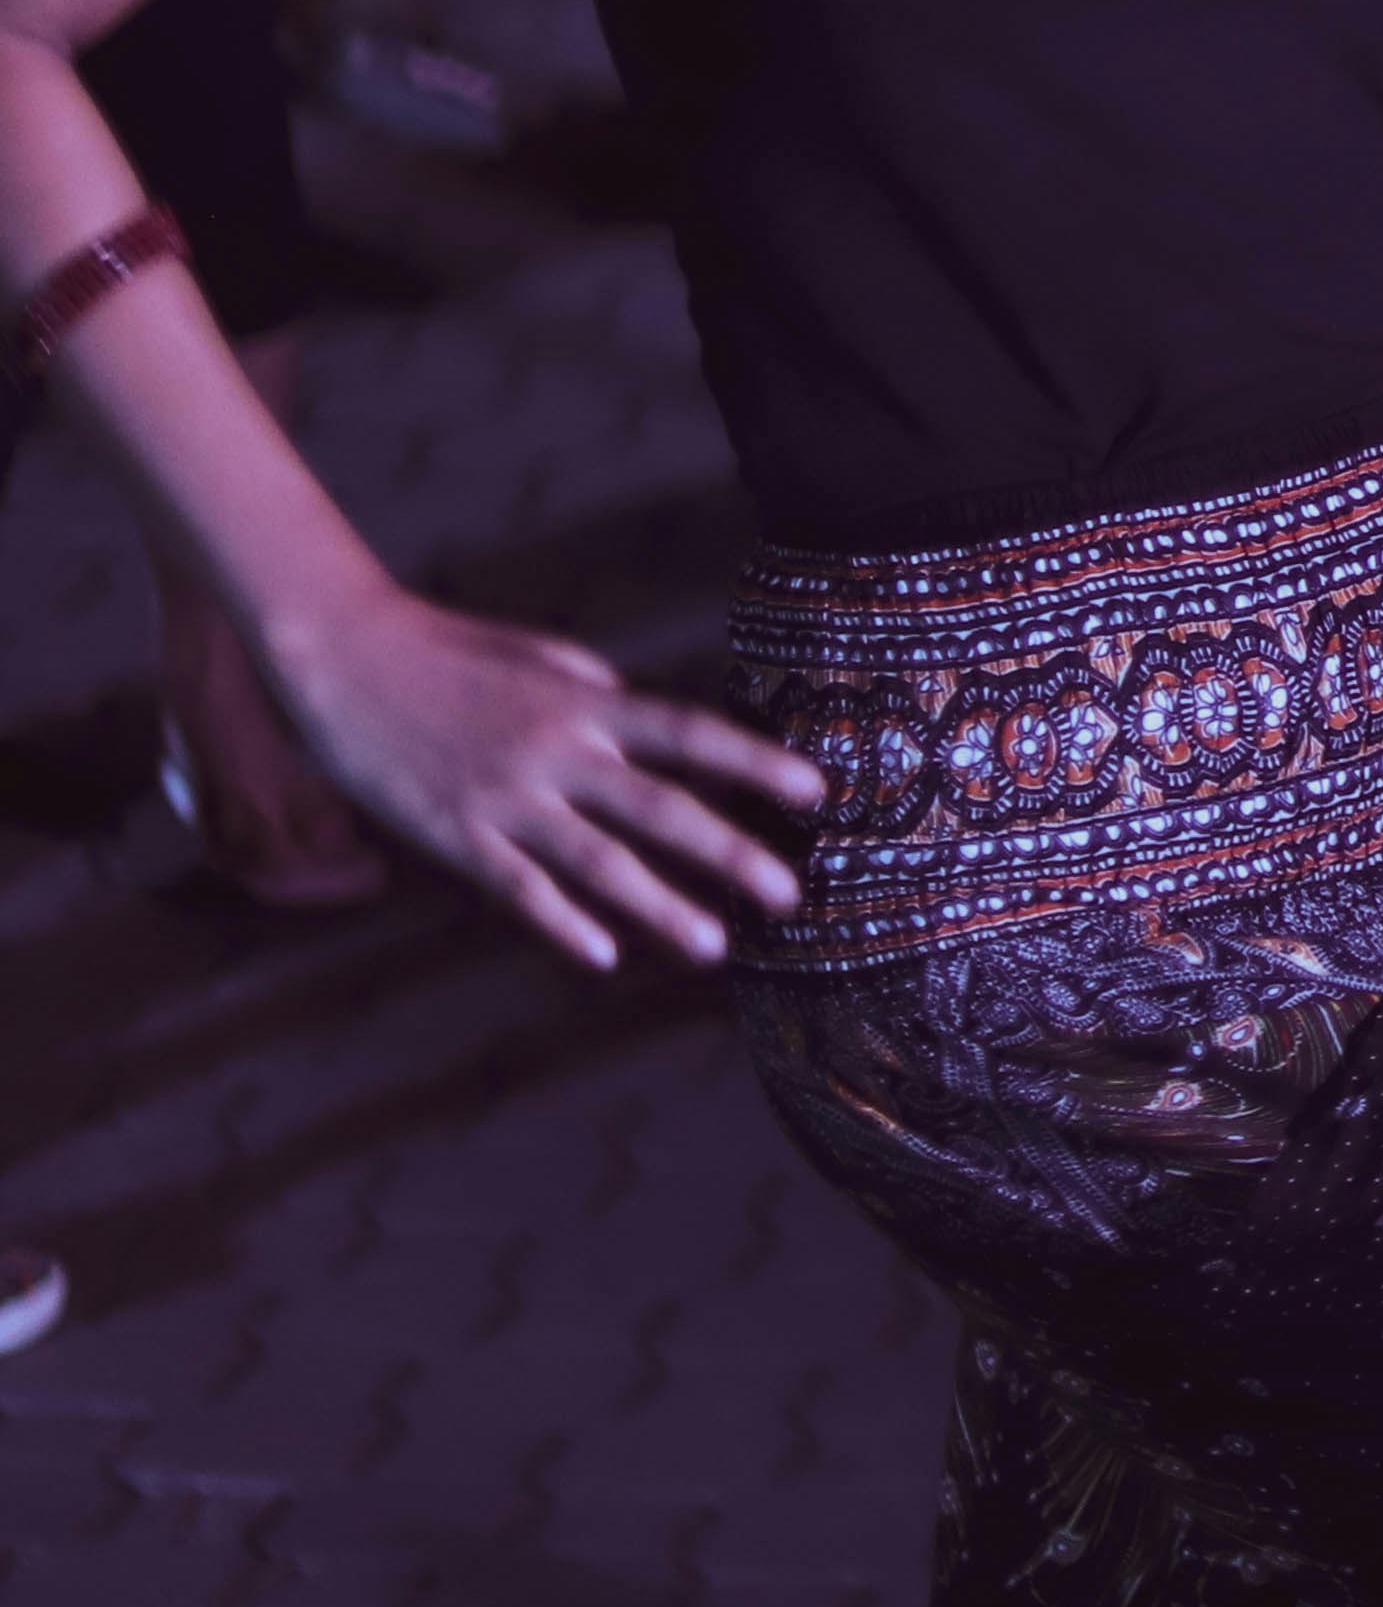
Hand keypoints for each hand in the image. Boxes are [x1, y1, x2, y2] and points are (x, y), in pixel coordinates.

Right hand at [264, 581, 821, 971]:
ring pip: (597, 862)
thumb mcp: (536, 656)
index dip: (757, 763)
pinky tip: (604, 957)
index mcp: (585, 701)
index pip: (691, 733)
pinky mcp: (452, 832)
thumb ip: (593, 690)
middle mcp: (557, 750)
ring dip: (659, 907)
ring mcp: (505, 796)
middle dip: (731, 854)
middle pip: (661, 808)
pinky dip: (562, 923)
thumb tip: (638, 714)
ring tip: (714, 947)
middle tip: (792, 895)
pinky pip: (517, 887)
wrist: (340, 654)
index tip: (817, 790)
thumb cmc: (444, 650)